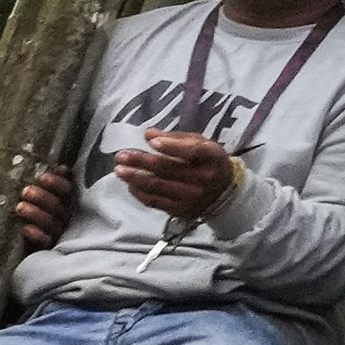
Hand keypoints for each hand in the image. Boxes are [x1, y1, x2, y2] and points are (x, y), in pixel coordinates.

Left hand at [8, 167, 79, 246]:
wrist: (32, 243)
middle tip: (26, 191)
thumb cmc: (38, 211)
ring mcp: (58, 232)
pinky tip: (25, 228)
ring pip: (51, 223)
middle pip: (58, 206)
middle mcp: (65, 216)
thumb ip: (52, 183)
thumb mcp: (45, 195)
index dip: (57, 183)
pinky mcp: (49, 246)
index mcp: (67, 200)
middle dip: (42, 197)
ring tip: (19, 207)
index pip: (67, 189)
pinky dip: (36, 235)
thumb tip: (60, 167)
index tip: (43, 178)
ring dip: (36, 213)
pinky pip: (45, 241)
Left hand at [115, 133, 232, 222]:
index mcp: (212, 157)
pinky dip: (140, 192)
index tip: (151, 141)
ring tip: (119, 170)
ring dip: (135, 177)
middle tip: (122, 156)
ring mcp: (191, 197)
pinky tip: (130, 184)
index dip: (171, 146)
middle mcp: (203, 178)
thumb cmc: (209, 162)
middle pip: (167, 169)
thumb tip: (148, 134)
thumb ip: (176, 138)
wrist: (224, 193)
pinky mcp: (181, 210)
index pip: (192, 151)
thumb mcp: (201, 144)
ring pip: (157, 186)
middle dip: (140, 161)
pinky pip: (155, 202)